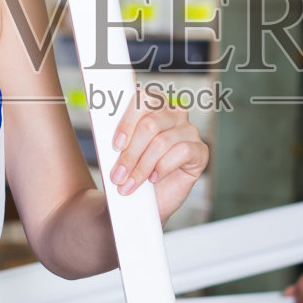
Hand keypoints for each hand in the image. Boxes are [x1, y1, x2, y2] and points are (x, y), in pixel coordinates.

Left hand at [108, 87, 208, 224]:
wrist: (148, 203)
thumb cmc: (133, 172)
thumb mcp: (119, 151)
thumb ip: (116, 134)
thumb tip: (101, 121)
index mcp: (154, 106)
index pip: (143, 99)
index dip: (128, 122)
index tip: (116, 146)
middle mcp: (174, 114)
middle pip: (150, 124)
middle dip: (131, 153)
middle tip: (118, 175)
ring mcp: (190, 131)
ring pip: (162, 142)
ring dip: (143, 166)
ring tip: (131, 183)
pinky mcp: (200, 151)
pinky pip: (182, 152)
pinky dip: (163, 167)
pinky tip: (155, 178)